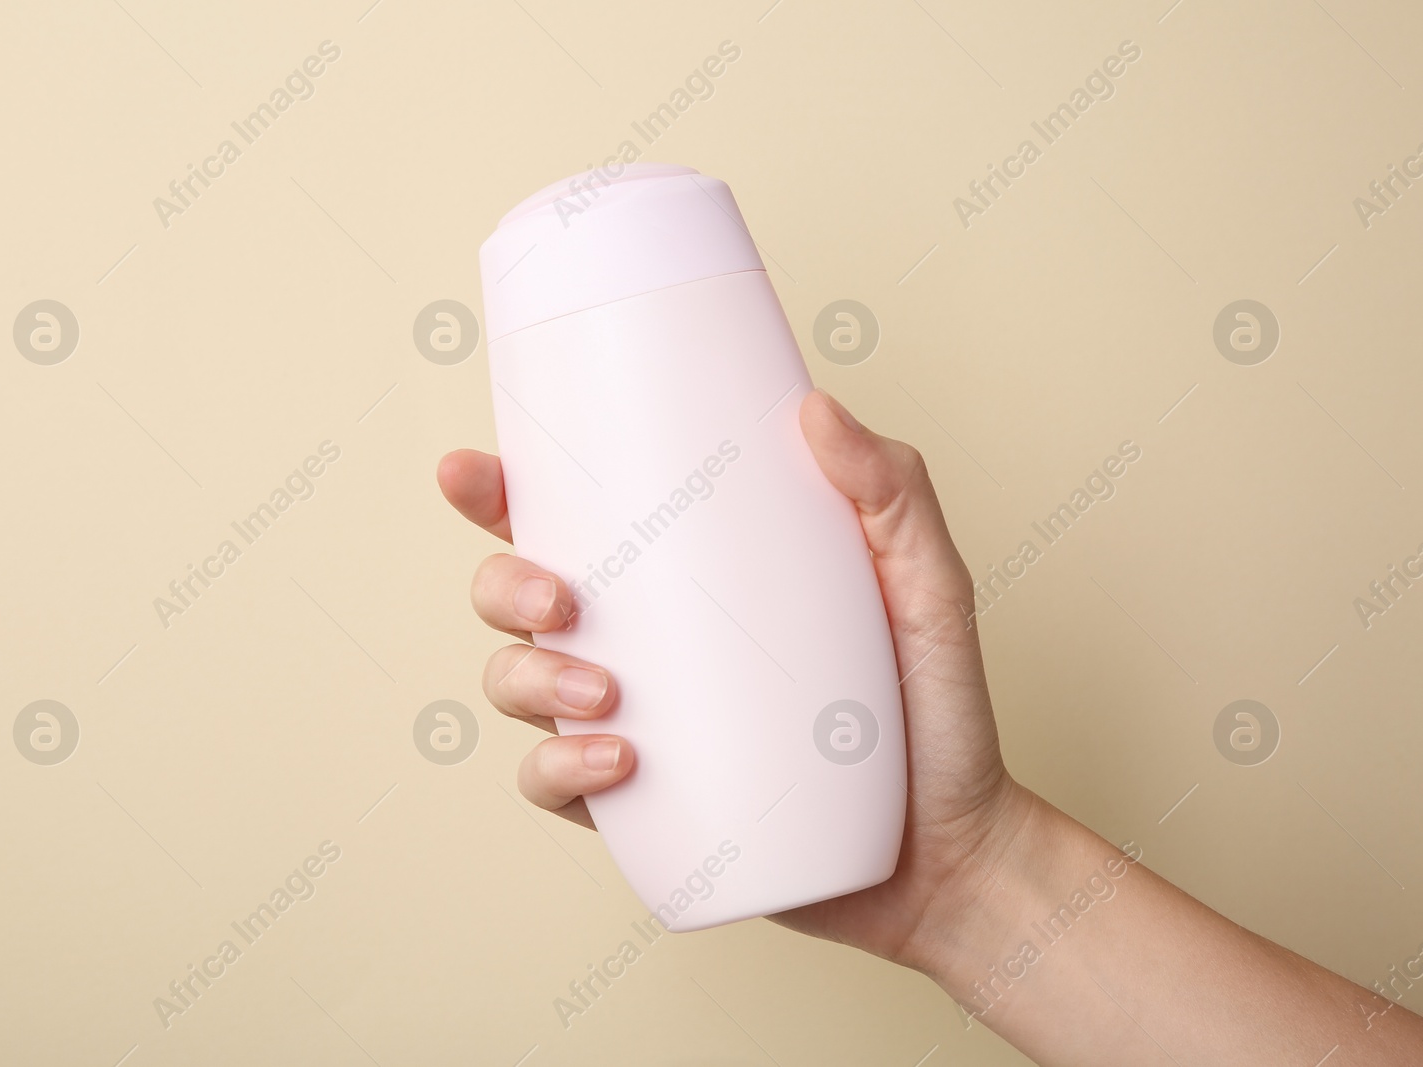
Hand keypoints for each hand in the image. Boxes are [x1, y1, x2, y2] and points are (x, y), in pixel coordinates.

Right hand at [437, 388, 1033, 971]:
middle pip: (513, 595)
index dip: (499, 492)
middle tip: (562, 600)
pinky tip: (617, 764)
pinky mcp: (639, 806)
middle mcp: (643, 642)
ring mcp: (632, 723)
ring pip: (516, 686)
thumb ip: (892, 492)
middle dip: (503, 587)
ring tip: (607, 696)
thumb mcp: (927, 587)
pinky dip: (561, 771)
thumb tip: (815, 407)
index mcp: (684, 577)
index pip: (571, 516)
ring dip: (531, 682)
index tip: (471, 471)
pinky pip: (553, 785)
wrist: (951, 851)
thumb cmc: (932, 708)